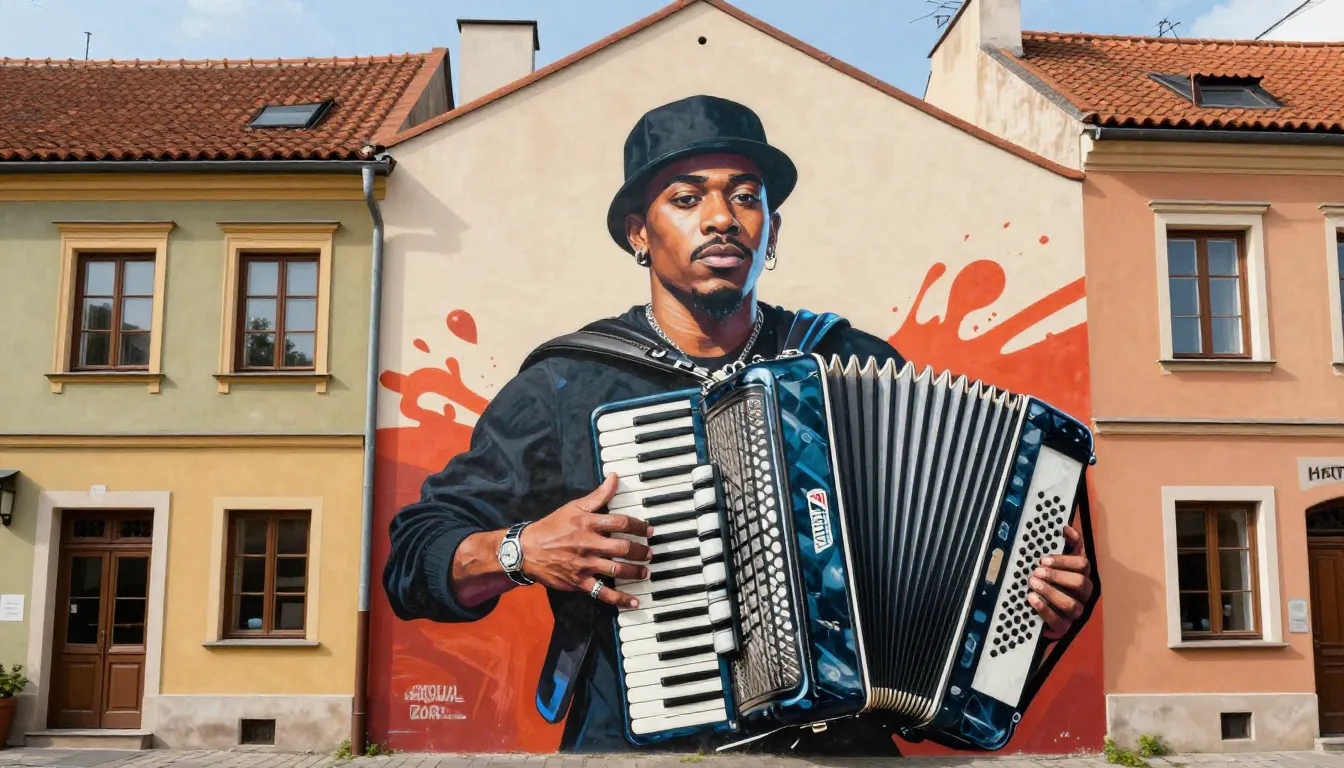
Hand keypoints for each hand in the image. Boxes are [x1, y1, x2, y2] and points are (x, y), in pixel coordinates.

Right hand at [518, 473, 653, 608]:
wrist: (526, 549)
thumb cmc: (552, 527)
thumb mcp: (574, 507)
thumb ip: (598, 495)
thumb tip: (614, 478)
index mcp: (588, 524)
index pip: (620, 523)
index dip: (638, 526)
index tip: (649, 530)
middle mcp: (588, 545)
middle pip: (622, 549)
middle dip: (641, 551)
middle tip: (649, 553)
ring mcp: (584, 565)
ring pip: (616, 570)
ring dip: (635, 572)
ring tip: (645, 572)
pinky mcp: (578, 582)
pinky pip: (602, 592)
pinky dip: (619, 599)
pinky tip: (633, 602)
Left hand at [1026, 525, 1092, 638]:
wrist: (1043, 613)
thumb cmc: (1053, 582)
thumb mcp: (1059, 564)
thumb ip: (1067, 545)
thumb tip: (1065, 527)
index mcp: (1084, 575)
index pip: (1083, 565)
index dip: (1064, 561)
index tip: (1043, 560)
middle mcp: (1084, 595)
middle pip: (1080, 583)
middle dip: (1057, 576)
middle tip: (1036, 571)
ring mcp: (1076, 613)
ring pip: (1072, 604)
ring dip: (1051, 592)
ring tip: (1032, 584)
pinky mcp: (1065, 628)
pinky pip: (1058, 621)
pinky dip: (1044, 610)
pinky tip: (1031, 599)